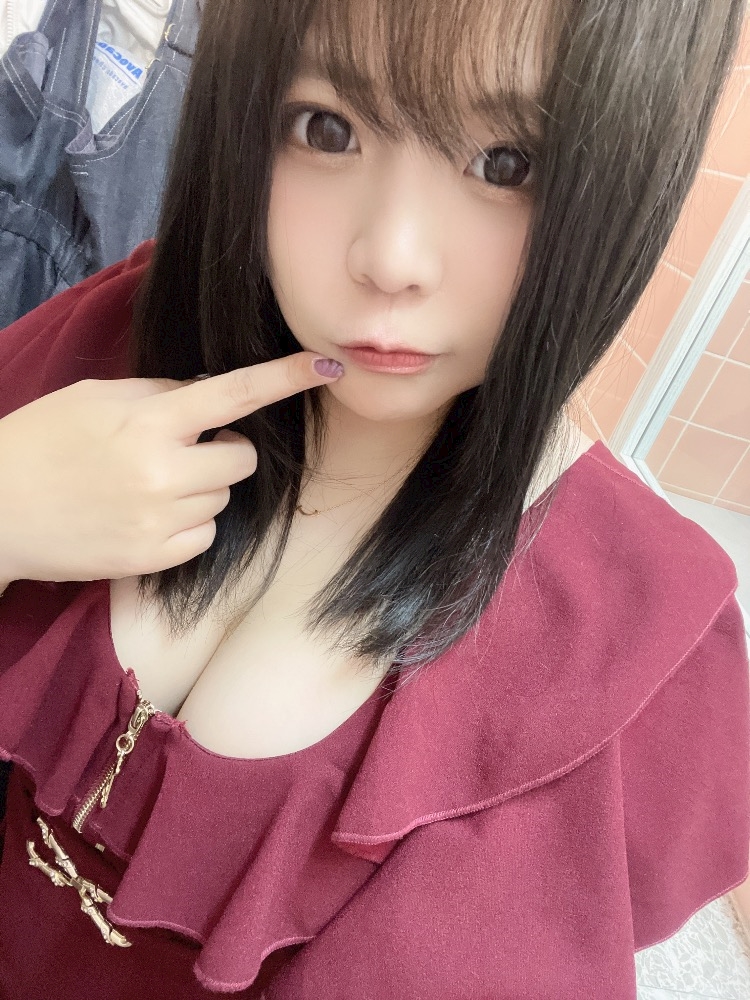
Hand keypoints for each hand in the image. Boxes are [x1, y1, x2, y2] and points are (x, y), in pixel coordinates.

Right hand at [0, 353, 343, 582]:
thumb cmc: (40, 442)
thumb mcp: (95, 398)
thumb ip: (159, 394)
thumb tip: (210, 399)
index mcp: (149, 421)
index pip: (233, 394)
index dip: (284, 378)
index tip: (326, 365)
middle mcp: (163, 472)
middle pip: (242, 462)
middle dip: (226, 453)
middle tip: (185, 449)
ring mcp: (160, 521)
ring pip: (223, 500)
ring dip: (202, 489)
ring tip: (149, 485)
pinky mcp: (154, 559)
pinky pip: (205, 536)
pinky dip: (189, 525)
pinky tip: (148, 517)